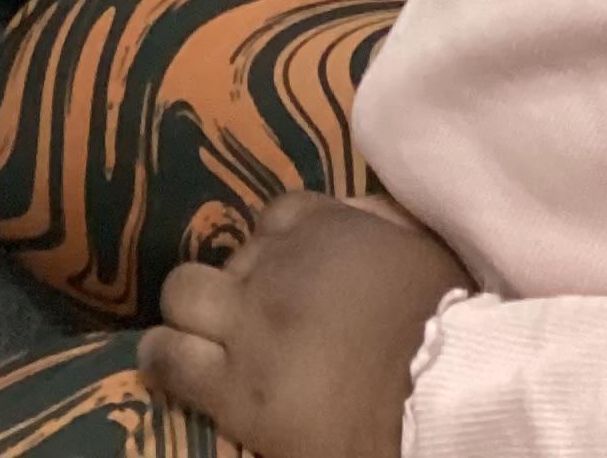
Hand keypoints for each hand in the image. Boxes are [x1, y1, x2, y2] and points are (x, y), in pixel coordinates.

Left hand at [141, 190, 471, 457]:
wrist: (437, 394)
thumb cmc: (444, 320)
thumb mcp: (420, 244)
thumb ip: (378, 220)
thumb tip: (352, 212)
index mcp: (328, 226)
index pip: (277, 215)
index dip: (277, 247)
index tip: (287, 277)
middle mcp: (279, 265)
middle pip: (228, 254)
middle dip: (234, 282)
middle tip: (250, 318)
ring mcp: (251, 324)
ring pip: (182, 295)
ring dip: (187, 315)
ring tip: (192, 340)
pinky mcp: (235, 386)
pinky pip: (169, 359)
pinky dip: (162, 357)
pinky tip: (165, 364)